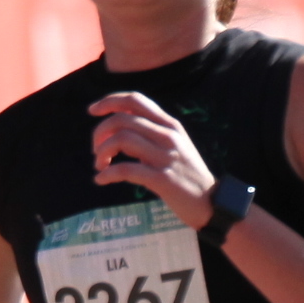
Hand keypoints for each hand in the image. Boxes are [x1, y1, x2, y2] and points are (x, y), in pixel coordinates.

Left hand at [87, 93, 216, 228]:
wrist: (211, 202)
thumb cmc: (187, 175)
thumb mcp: (175, 145)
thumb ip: (152, 133)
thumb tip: (119, 126)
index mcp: (170, 125)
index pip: (135, 100)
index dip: (109, 101)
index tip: (92, 110)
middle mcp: (168, 136)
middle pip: (122, 119)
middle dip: (100, 132)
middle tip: (95, 150)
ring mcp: (166, 157)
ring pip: (121, 140)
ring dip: (102, 152)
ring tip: (100, 165)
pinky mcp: (162, 179)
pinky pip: (126, 169)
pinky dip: (107, 173)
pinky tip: (101, 179)